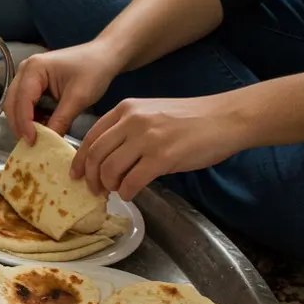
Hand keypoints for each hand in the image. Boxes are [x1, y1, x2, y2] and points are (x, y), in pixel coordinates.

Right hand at [5, 42, 123, 141]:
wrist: (104, 57)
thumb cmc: (94, 70)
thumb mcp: (78, 97)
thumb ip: (61, 120)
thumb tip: (48, 142)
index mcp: (34, 68)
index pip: (22, 101)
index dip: (24, 124)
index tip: (32, 141)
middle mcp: (25, 69)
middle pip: (12, 103)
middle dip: (19, 125)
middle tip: (30, 143)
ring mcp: (27, 75)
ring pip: (15, 105)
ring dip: (23, 122)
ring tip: (37, 136)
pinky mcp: (32, 83)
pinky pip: (23, 103)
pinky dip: (29, 117)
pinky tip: (42, 125)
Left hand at [72, 96, 247, 199]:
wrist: (226, 118)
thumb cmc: (191, 119)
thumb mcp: (151, 113)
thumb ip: (127, 130)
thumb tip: (106, 158)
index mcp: (126, 109)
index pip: (90, 136)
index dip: (80, 160)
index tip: (76, 175)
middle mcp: (132, 120)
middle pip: (96, 155)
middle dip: (91, 177)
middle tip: (95, 190)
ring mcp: (147, 138)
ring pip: (110, 169)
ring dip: (109, 186)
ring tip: (116, 191)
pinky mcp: (162, 157)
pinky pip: (132, 181)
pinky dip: (127, 192)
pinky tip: (131, 194)